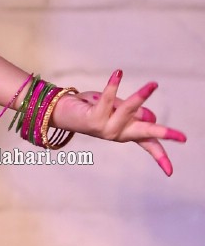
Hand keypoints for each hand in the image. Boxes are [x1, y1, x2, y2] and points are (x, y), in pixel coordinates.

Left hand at [56, 71, 186, 177]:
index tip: (170, 172)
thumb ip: (132, 113)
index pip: (149, 145)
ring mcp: (106, 128)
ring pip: (129, 109)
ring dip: (141, 96)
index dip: (160, 157)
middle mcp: (118, 134)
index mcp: (126, 133)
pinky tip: (118, 74)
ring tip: (153, 84)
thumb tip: (148, 118)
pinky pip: (108, 99)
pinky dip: (113, 85)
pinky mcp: (94, 119)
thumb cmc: (95, 109)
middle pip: (146, 133)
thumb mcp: (117, 110)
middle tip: (181, 137)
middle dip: (164, 133)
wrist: (63, 112)